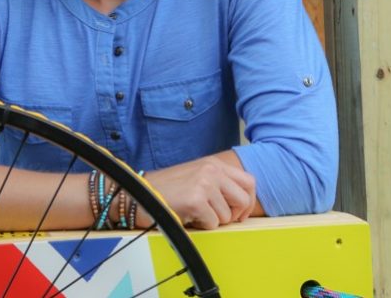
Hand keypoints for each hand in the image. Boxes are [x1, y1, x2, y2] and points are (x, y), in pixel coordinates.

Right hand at [141, 154, 255, 229]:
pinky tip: (189, 216)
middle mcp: (212, 170)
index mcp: (214, 164)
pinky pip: (213, 223)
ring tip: (195, 213)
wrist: (140, 194)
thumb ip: (220, 183)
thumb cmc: (168, 190)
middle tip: (218, 218)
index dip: (249, 201)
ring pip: (227, 215)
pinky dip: (202, 225)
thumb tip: (243, 203)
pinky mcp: (196, 200)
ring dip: (213, 220)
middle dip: (235, 214)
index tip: (240, 213)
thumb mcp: (197, 177)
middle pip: (244, 199)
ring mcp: (205, 184)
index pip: (249, 181)